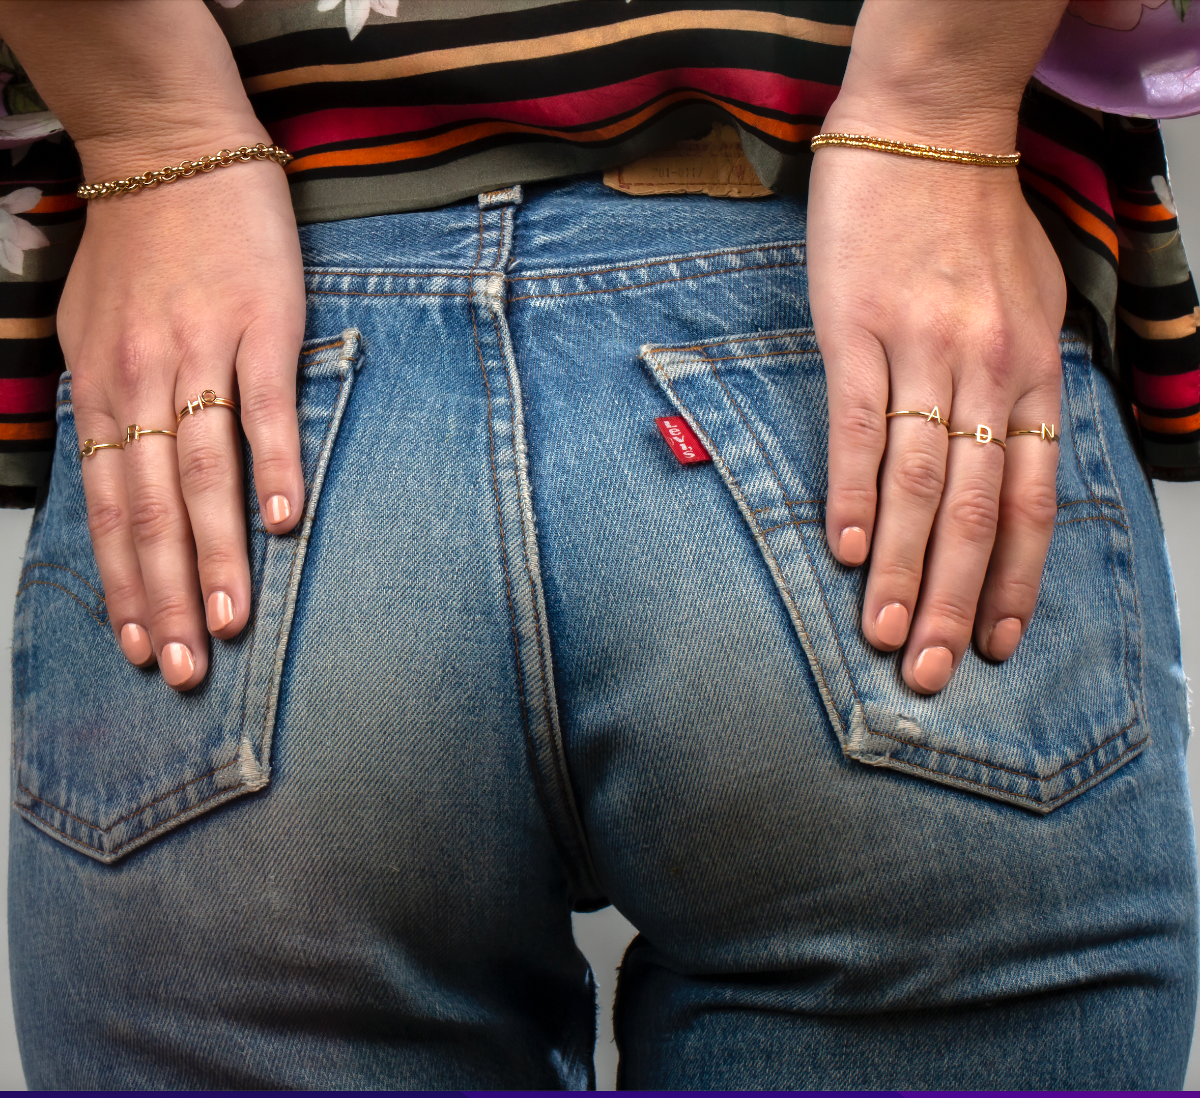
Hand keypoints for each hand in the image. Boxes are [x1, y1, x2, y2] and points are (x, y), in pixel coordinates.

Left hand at [59, 132, 305, 689]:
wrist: (172, 147)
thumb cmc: (138, 246)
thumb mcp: (93, 329)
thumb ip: (109, 407)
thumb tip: (124, 481)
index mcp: (100, 388)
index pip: (108, 509)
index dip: (122, 586)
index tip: (139, 649)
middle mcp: (140, 380)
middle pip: (150, 509)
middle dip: (165, 595)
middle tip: (184, 668)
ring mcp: (201, 352)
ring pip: (202, 471)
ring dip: (216, 553)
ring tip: (231, 621)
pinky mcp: (261, 324)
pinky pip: (265, 406)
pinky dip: (274, 465)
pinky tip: (283, 523)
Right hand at [808, 128, 1066, 693]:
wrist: (924, 128)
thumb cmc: (973, 221)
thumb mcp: (1030, 302)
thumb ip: (1022, 385)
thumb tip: (1010, 463)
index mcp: (1033, 369)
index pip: (1033, 500)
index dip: (1017, 580)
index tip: (998, 644)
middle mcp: (989, 368)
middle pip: (977, 507)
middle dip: (957, 599)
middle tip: (934, 672)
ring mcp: (922, 348)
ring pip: (920, 481)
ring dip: (903, 567)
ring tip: (885, 633)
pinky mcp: (857, 327)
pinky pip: (859, 424)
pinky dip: (855, 492)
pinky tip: (846, 549)